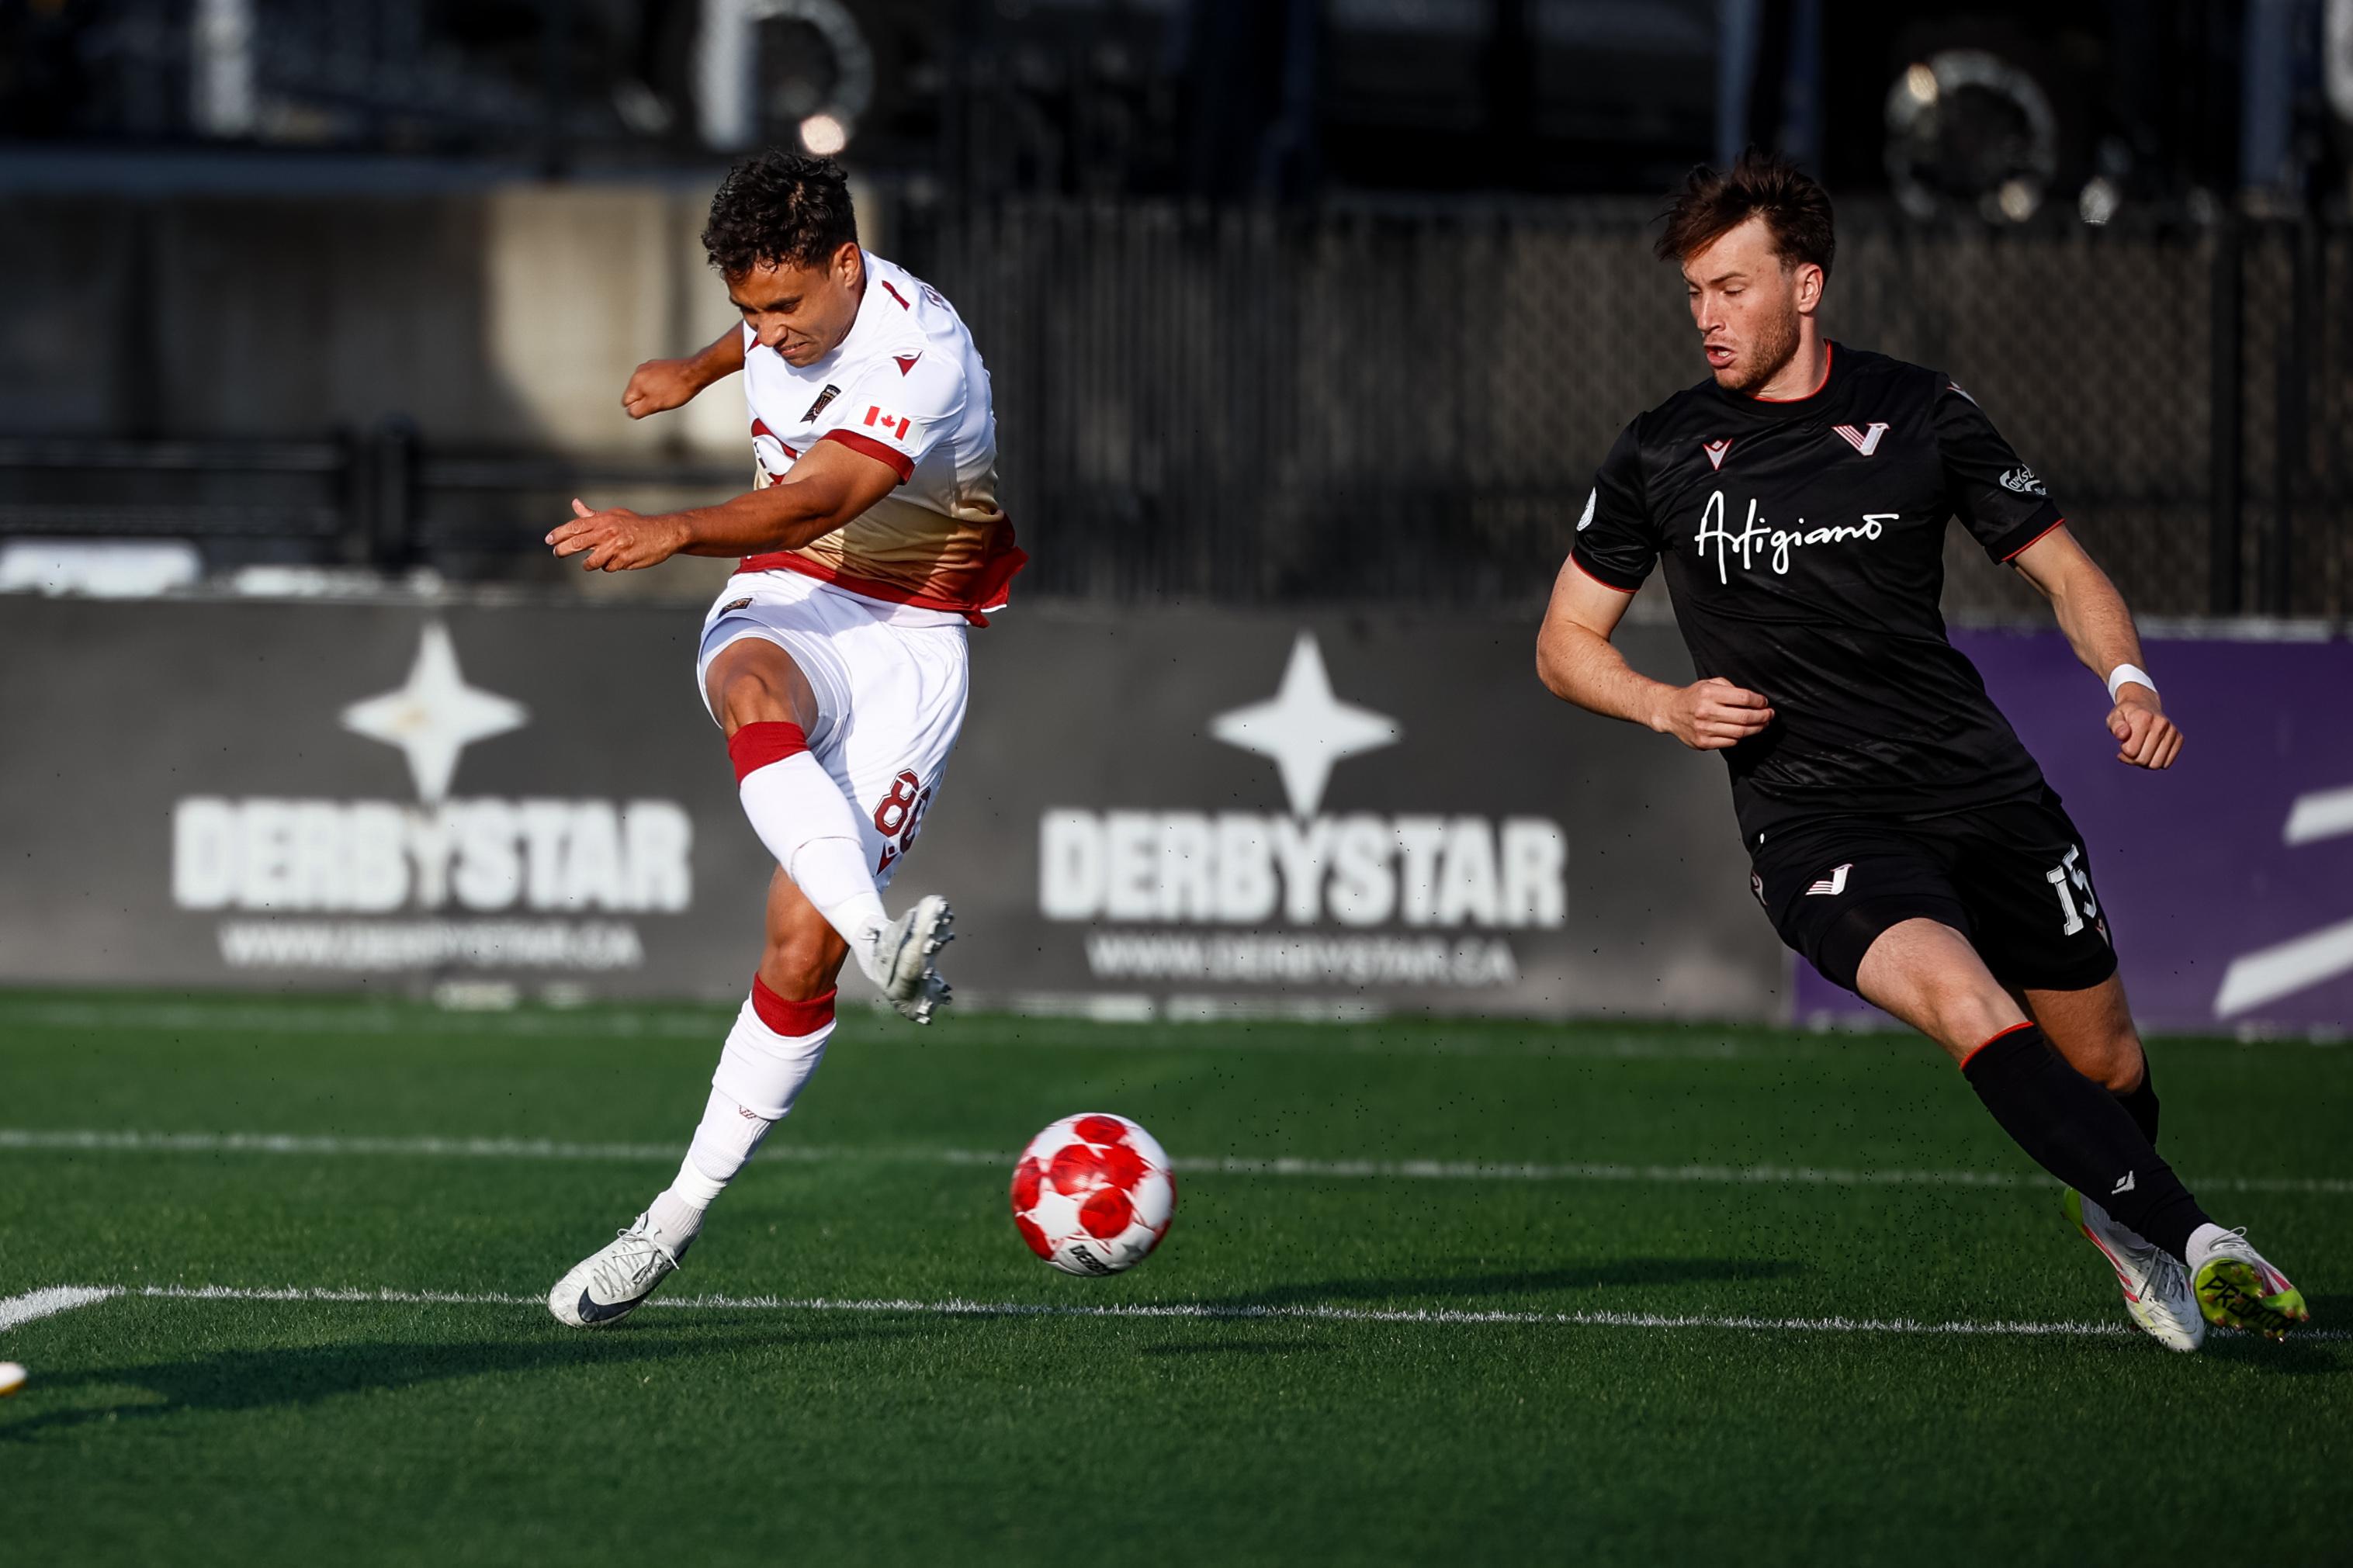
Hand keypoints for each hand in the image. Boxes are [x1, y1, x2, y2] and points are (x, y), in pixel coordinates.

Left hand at [546, 499, 689, 571]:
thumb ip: (592, 514)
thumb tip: (575, 503)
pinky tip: (615, 561)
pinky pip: (608, 568)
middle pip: (578, 543)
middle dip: (563, 550)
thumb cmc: (636, 524)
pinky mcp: (625, 560)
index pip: (575, 526)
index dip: (559, 533)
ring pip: (592, 561)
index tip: (548, 540)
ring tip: (589, 563)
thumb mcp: (614, 515)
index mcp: (604, 520)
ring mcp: (616, 547)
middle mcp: (608, 532)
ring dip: (588, 564)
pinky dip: (608, 566)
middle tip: (556, 553)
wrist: (664, 532)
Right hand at [621, 357, 703, 419]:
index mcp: (635, 381)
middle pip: (636, 394)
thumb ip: (638, 410)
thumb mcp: (655, 406)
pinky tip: (671, 386)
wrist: (695, 373)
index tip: (653, 405)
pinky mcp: (658, 365)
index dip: (640, 408)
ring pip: (645, 388)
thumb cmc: (677, 389)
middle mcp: (639, 371)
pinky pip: (654, 380)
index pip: (627, 402)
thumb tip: (630, 412)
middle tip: (662, 399)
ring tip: (668, 392)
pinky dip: (660, 385)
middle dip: (646, 400)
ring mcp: (649, 366)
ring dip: (654, 393)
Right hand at [1656, 676, 1774, 750]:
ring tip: (1762, 724)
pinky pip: (1731, 742)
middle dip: (1763, 716)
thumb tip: (1753, 700)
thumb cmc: (1692, 697)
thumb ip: (1730, 688)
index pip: (1743, 698)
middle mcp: (1706, 711)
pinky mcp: (1703, 743)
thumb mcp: (1709, 683)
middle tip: (1769, 715)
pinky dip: (1740, 737)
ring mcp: (1704, 729)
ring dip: (1757, 728)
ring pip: (1740, 732)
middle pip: (1745, 717)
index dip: (1759, 701)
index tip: (1764, 703)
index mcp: (1708, 693)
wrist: (1670, 712)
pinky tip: (1744, 731)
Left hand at [2107, 686, 2182, 768]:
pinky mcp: (2179, 739)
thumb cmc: (2126, 715)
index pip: (2131, 752)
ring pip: (2156, 764)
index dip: (2124, 752)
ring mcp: (2172, 731)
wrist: (2144, 705)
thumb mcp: (2114, 717)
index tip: (2122, 745)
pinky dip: (2156, 762)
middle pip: (2144, 760)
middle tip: (2129, 750)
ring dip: (2144, 763)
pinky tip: (2149, 753)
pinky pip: (2166, 763)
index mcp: (2144, 718)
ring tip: (2139, 752)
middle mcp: (2161, 724)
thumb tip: (2122, 735)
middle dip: (2133, 760)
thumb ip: (2115, 726)